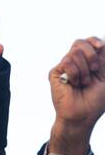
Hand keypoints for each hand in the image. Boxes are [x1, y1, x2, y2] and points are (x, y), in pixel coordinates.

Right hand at [48, 37, 104, 154]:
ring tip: (83, 83)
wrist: (83, 114)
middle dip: (92, 55)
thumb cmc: (96, 99)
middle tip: (94, 71)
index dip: (94, 41)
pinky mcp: (55, 73)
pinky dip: (75, 74)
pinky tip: (73, 84)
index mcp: (88, 61)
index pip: (89, 41)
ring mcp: (64, 67)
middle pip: (80, 42)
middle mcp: (76, 62)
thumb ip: (104, 59)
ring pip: (75, 53)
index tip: (101, 47)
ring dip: (84, 70)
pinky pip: (67, 63)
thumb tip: (100, 45)